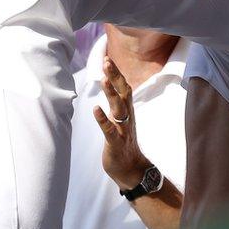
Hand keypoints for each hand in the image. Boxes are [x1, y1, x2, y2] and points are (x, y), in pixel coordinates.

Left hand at [93, 57, 151, 190]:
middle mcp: (127, 118)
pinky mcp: (116, 143)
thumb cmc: (124, 144)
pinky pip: (109, 130)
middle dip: (115, 77)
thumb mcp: (121, 121)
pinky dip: (103, 119)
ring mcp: (123, 130)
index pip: (124, 88)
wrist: (132, 170)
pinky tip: (96, 109)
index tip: (108, 58)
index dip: (116, 74)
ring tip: (103, 80)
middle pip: (123, 93)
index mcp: (128, 112)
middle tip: (107, 61)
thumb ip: (117, 105)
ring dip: (111, 94)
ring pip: (118, 109)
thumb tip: (110, 88)